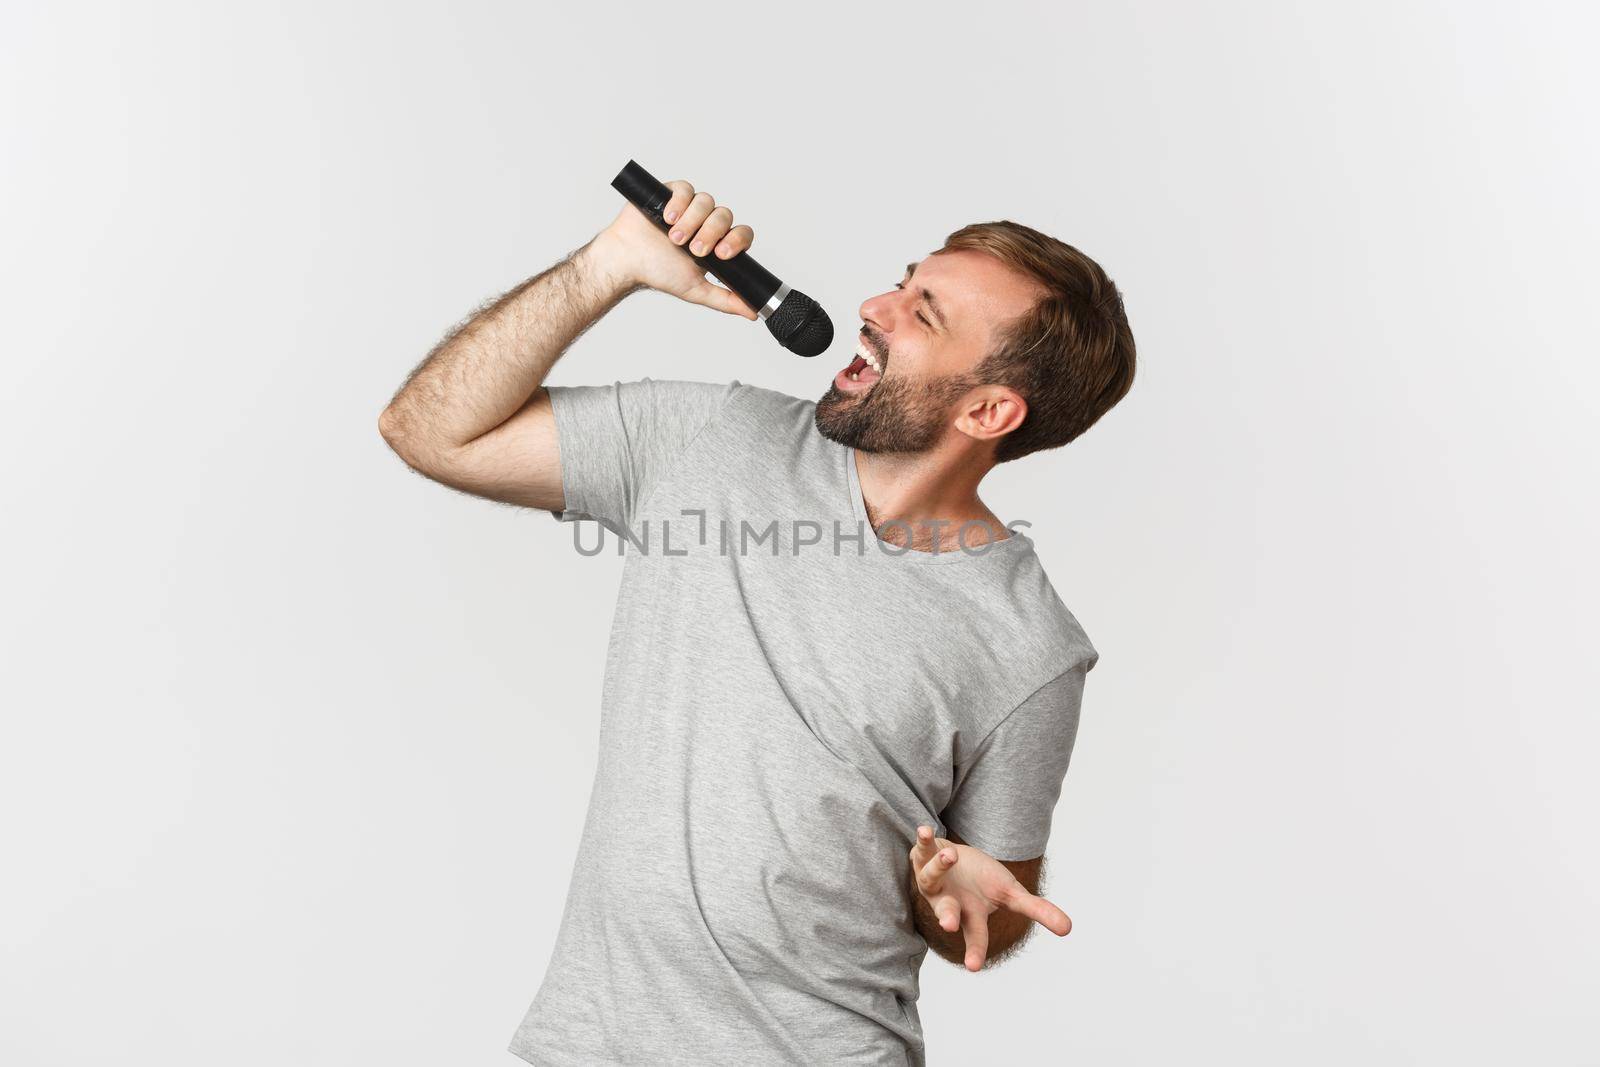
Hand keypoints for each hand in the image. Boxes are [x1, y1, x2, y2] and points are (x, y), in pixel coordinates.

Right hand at [589, 179, 758, 319]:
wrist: (627, 259)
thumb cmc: (659, 272)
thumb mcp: (696, 290)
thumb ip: (725, 300)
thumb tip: (753, 313)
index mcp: (717, 242)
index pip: (741, 233)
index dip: (736, 240)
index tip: (722, 253)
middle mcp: (707, 222)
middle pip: (724, 216)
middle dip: (710, 233)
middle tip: (693, 249)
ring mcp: (690, 206)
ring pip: (706, 201)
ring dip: (692, 221)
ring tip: (674, 237)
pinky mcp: (673, 193)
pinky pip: (686, 189)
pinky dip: (680, 202)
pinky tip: (669, 217)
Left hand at [910, 824, 1071, 971]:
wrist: (954, 859)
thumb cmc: (982, 881)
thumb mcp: (1011, 894)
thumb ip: (1037, 911)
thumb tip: (1070, 929)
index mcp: (970, 913)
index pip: (975, 934)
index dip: (974, 950)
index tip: (973, 967)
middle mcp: (948, 900)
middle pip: (946, 910)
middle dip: (947, 916)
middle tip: (949, 924)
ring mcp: (933, 879)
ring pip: (930, 877)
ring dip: (940, 867)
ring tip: (952, 856)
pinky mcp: (924, 857)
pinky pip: (922, 849)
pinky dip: (923, 840)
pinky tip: (924, 831)